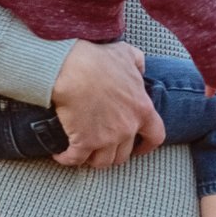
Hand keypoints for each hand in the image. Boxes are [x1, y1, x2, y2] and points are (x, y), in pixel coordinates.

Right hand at [49, 39, 165, 167]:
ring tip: (83, 152)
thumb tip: (140, 69)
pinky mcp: (83, 142)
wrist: (72, 68)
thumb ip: (138, 63)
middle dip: (114, 153)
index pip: (156, 136)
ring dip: (92, 159)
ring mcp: (106, 138)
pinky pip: (75, 159)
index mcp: (142, 109)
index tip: (139, 148)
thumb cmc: (99, 60)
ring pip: (102, 161)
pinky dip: (66, 159)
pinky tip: (60, 154)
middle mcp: (128, 128)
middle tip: (103, 147)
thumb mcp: (127, 55)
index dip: (147, 145)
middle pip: (124, 154)